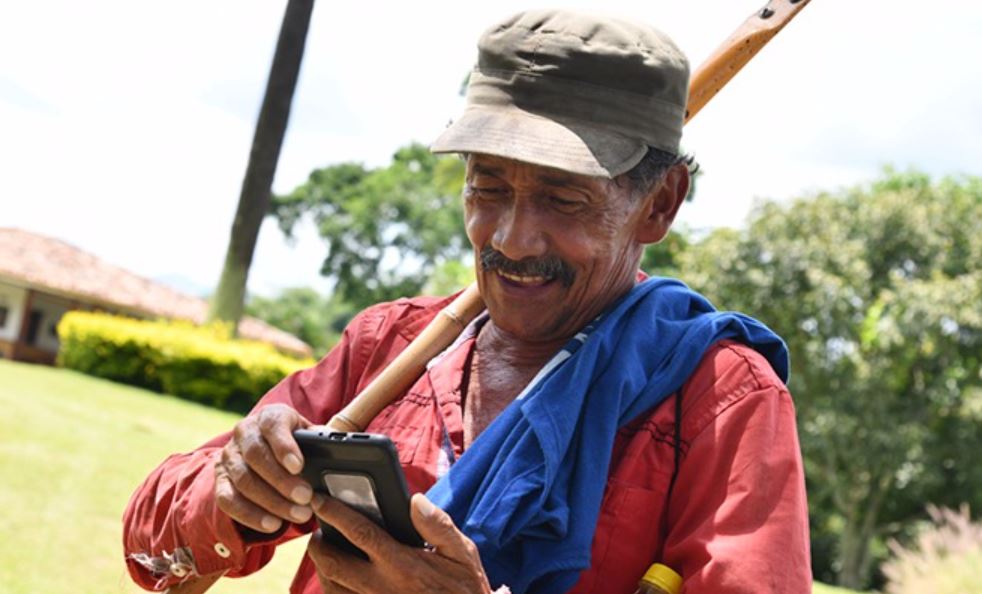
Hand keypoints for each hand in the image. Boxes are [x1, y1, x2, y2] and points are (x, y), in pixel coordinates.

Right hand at [214, 403, 314, 532]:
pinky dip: (250, 515)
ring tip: (298, 515)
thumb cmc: (296, 445)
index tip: (299, 466)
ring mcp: (229, 456)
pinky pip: (228, 500)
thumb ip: (322, 441)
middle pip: (256, 455)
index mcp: (270, 416)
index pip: (273, 424)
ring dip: (271, 501)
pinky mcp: (219, 480)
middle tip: (305, 498)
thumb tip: (341, 448)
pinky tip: (273, 524)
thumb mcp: (309, 437)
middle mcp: (245, 432)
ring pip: (244, 480)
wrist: (264, 452)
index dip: (284, 445)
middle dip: (282, 480)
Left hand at [308, 492, 493, 593]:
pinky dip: (332, 588)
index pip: (360, 532)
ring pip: (329, 586)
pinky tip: (339, 577)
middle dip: (317, 543)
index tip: (320, 499)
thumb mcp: (463, 555)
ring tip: (326, 550)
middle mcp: (381, 587)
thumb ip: (438, 526)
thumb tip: (415, 500)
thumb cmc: (464, 590)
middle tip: (318, 528)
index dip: (335, 513)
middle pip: (331, 562)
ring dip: (321, 567)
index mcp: (402, 565)